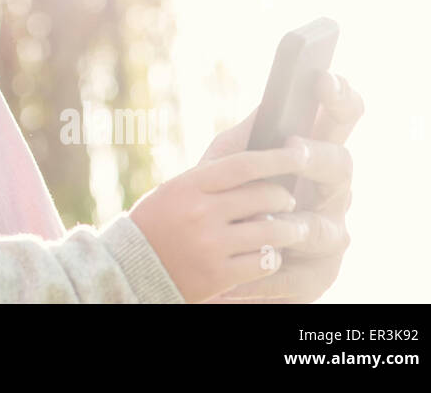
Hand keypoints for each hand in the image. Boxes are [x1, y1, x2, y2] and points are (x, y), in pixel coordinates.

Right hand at [129, 145, 313, 302]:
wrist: (131, 267)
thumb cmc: (159, 222)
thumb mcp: (176, 190)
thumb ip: (212, 178)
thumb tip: (259, 162)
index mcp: (188, 185)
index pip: (244, 165)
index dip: (277, 158)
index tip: (299, 154)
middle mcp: (200, 212)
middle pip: (264, 196)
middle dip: (285, 196)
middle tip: (289, 199)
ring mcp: (210, 245)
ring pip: (272, 231)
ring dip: (290, 229)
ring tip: (293, 229)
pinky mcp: (218, 275)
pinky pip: (265, 262)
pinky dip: (273, 257)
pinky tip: (270, 254)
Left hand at [200, 70, 363, 302]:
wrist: (207, 256)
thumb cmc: (223, 198)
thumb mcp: (227, 163)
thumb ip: (248, 138)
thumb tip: (271, 99)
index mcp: (312, 155)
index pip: (340, 119)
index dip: (340, 98)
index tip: (322, 79)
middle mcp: (331, 190)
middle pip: (342, 166)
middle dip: (318, 156)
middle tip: (294, 150)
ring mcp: (330, 232)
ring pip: (327, 226)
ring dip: (299, 223)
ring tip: (271, 222)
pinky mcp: (319, 274)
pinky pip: (307, 274)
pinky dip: (277, 273)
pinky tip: (254, 270)